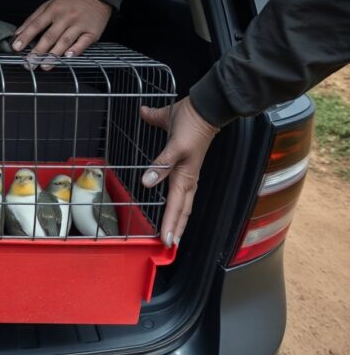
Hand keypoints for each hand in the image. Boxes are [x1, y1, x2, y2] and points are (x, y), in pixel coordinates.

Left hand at [13, 0, 111, 69]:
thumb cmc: (71, 1)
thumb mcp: (50, 4)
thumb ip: (34, 19)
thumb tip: (18, 34)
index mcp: (53, 10)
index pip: (36, 25)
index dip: (26, 37)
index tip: (17, 47)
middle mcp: (66, 17)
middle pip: (49, 36)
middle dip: (38, 51)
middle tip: (29, 63)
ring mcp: (79, 25)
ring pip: (64, 41)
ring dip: (54, 55)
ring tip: (44, 65)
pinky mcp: (92, 32)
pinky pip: (83, 43)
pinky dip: (75, 50)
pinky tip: (67, 57)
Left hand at [140, 97, 219, 246]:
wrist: (206, 109)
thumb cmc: (191, 124)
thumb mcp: (175, 144)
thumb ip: (161, 164)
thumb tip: (148, 181)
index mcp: (184, 176)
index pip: (175, 207)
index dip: (170, 224)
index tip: (165, 241)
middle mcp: (188, 179)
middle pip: (181, 210)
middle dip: (176, 228)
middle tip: (169, 246)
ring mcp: (189, 175)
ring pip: (184, 203)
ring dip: (179, 219)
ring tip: (174, 235)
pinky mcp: (188, 168)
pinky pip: (183, 192)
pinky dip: (179, 204)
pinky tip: (175, 208)